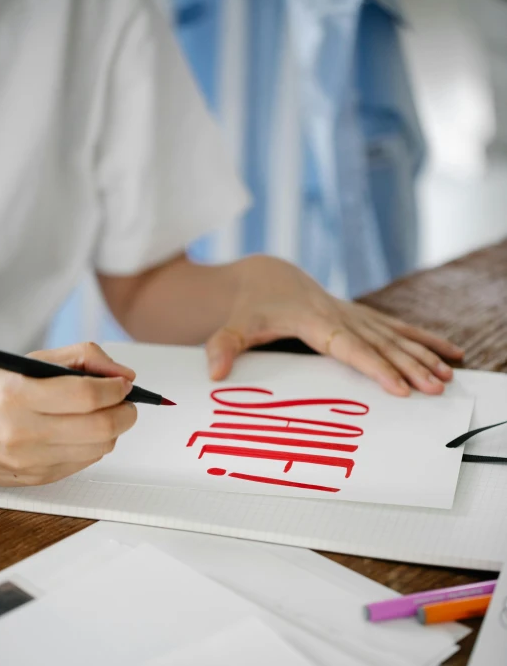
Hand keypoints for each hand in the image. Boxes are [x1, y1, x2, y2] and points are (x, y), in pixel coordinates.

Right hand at [0, 342, 136, 486]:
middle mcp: (23, 431)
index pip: (87, 395)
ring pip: (100, 448)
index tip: (122, 383)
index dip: (116, 388)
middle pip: (101, 427)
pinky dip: (95, 445)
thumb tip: (123, 375)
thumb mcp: (32, 362)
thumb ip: (82, 358)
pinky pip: (87, 463)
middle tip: (124, 402)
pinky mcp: (39, 478)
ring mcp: (31, 460)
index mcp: (19, 395)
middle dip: (125, 412)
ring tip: (103, 414)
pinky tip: (82, 432)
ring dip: (113, 430)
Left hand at [206, 256, 463, 395]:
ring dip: (424, 355)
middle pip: (381, 344)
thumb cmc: (250, 307)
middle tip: (435, 389)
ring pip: (396, 335)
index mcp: (313, 321)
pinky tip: (449, 352)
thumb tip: (215, 374)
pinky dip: (424, 340)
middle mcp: (340, 316)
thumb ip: (222, 347)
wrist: (266, 277)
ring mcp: (354, 315)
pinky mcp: (362, 317)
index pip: (350, 348)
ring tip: (450, 375)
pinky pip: (398, 329)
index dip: (376, 367)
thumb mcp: (231, 326)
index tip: (400, 386)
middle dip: (411, 366)